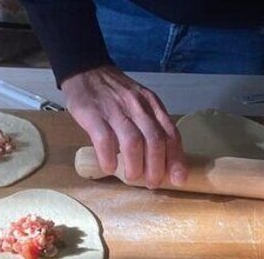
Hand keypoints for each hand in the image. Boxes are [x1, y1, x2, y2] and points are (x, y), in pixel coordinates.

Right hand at [61, 65, 187, 187]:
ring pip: (133, 142)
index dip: (176, 159)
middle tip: (151, 183)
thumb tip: (162, 160)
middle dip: (156, 167)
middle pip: (155, 141)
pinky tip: (109, 168)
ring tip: (132, 177)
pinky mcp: (93, 114)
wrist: (85, 70)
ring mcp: (115, 110)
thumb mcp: (139, 103)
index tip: (178, 179)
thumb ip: (151, 125)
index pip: (170, 134)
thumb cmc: (114, 93)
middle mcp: (137, 107)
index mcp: (152, 105)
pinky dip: (109, 158)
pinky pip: (104, 140)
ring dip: (135, 166)